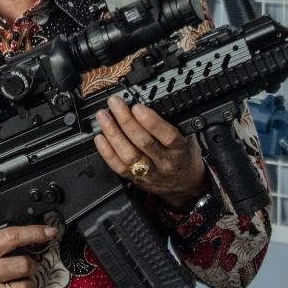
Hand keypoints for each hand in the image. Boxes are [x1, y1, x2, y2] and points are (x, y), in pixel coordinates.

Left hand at [94, 95, 207, 210]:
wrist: (184, 185)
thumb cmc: (183, 156)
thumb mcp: (188, 138)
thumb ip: (173, 123)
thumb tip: (151, 102)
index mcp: (180, 150)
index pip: (167, 136)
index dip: (151, 122)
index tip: (137, 107)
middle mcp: (164, 163)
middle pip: (143, 142)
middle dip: (126, 120)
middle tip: (115, 104)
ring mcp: (149, 173)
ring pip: (128, 154)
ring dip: (113, 133)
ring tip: (103, 116)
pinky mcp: (135, 179)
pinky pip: (118, 166)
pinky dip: (107, 151)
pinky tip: (100, 137)